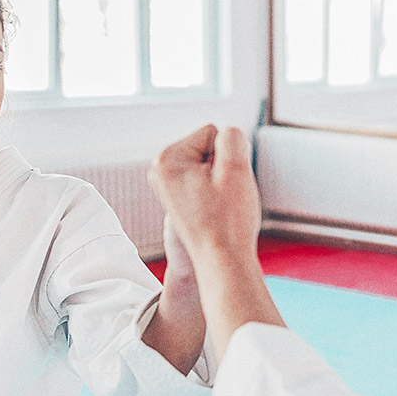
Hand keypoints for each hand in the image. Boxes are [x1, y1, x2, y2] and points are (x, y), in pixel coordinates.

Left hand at [150, 126, 283, 359]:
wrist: (221, 262)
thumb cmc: (228, 220)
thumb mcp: (236, 167)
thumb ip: (232, 137)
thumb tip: (226, 137)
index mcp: (166, 158)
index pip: (214, 133)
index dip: (227, 158)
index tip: (221, 187)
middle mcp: (161, 169)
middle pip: (211, 147)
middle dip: (223, 168)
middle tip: (220, 199)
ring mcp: (168, 183)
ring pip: (212, 164)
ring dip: (222, 180)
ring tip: (217, 206)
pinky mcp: (178, 195)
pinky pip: (208, 178)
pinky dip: (217, 191)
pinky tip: (214, 211)